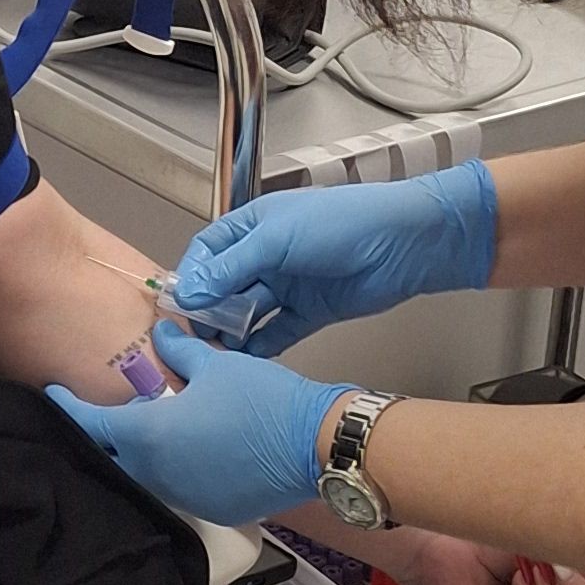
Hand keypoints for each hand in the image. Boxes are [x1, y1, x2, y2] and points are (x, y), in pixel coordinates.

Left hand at [49, 328, 344, 528]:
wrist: (317, 445)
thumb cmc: (263, 399)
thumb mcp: (216, 365)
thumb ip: (180, 352)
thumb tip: (161, 333)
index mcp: (148, 436)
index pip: (90, 424)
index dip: (68, 406)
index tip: (52, 394)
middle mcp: (157, 474)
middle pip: (116, 454)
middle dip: (111, 432)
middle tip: (119, 406)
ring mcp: (184, 497)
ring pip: (148, 474)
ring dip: (145, 452)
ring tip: (160, 425)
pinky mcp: (212, 510)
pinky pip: (180, 488)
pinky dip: (176, 469)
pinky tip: (194, 449)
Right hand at [170, 166, 497, 355]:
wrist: (406, 242)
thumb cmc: (343, 223)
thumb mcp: (277, 239)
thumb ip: (231, 268)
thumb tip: (189, 292)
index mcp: (254, 226)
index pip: (208, 252)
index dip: (192, 276)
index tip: (178, 303)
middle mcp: (267, 255)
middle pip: (224, 286)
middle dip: (207, 309)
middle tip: (194, 335)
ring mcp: (288, 285)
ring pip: (247, 313)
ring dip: (231, 332)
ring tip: (216, 352)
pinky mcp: (309, 312)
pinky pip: (275, 333)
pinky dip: (259, 347)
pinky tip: (244, 361)